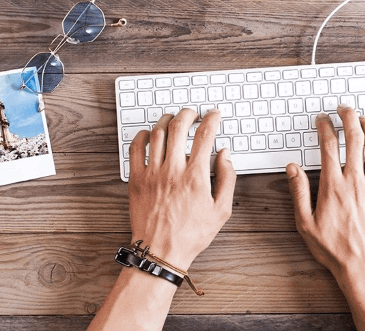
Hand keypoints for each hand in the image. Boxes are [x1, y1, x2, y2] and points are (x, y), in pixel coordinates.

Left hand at [127, 108, 235, 269]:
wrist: (160, 251)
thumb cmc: (191, 234)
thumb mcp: (221, 210)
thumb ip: (227, 179)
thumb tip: (225, 155)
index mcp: (195, 176)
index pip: (205, 135)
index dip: (212, 119)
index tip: (214, 115)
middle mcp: (173, 170)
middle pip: (179, 126)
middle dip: (188, 114)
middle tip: (193, 113)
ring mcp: (152, 173)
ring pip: (158, 133)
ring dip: (167, 120)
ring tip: (174, 119)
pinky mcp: (136, 180)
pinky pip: (136, 148)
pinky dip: (143, 136)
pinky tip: (150, 134)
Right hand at [286, 106, 364, 278]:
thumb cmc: (336, 250)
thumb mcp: (305, 224)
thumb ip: (299, 193)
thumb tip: (292, 169)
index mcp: (333, 187)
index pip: (328, 146)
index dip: (324, 127)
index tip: (322, 121)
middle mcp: (355, 181)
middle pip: (354, 138)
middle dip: (348, 118)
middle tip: (343, 109)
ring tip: (363, 115)